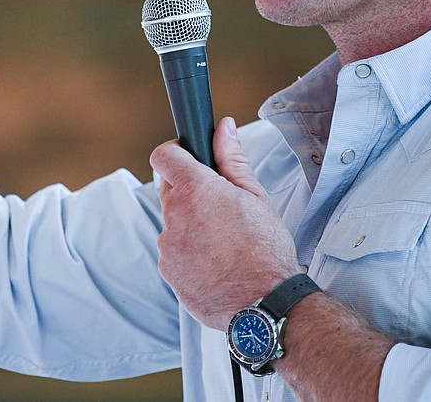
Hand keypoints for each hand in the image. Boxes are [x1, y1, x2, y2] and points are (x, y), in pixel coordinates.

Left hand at [150, 117, 300, 330]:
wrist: (264, 303)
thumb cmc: (266, 250)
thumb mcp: (255, 196)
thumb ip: (232, 158)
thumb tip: (222, 128)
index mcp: (196, 191)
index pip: (164, 155)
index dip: (176, 152)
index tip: (188, 157)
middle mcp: (174, 216)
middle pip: (169, 189)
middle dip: (190, 190)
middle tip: (220, 205)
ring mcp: (168, 246)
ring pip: (173, 222)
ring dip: (191, 224)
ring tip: (224, 241)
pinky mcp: (167, 271)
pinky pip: (174, 251)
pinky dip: (190, 252)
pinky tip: (216, 261)